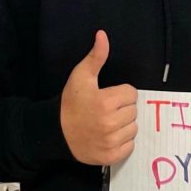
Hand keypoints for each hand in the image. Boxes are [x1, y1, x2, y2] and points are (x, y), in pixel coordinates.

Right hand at [60, 31, 137, 165]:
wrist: (56, 131)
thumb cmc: (71, 102)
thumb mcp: (81, 76)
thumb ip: (95, 56)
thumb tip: (102, 35)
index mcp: (106, 101)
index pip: (131, 93)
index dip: (120, 93)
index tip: (107, 96)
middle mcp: (111, 123)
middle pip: (134, 111)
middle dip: (122, 108)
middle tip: (106, 110)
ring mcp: (111, 141)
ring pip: (133, 128)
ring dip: (124, 125)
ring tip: (107, 123)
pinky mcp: (111, 156)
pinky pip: (130, 146)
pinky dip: (122, 142)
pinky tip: (109, 136)